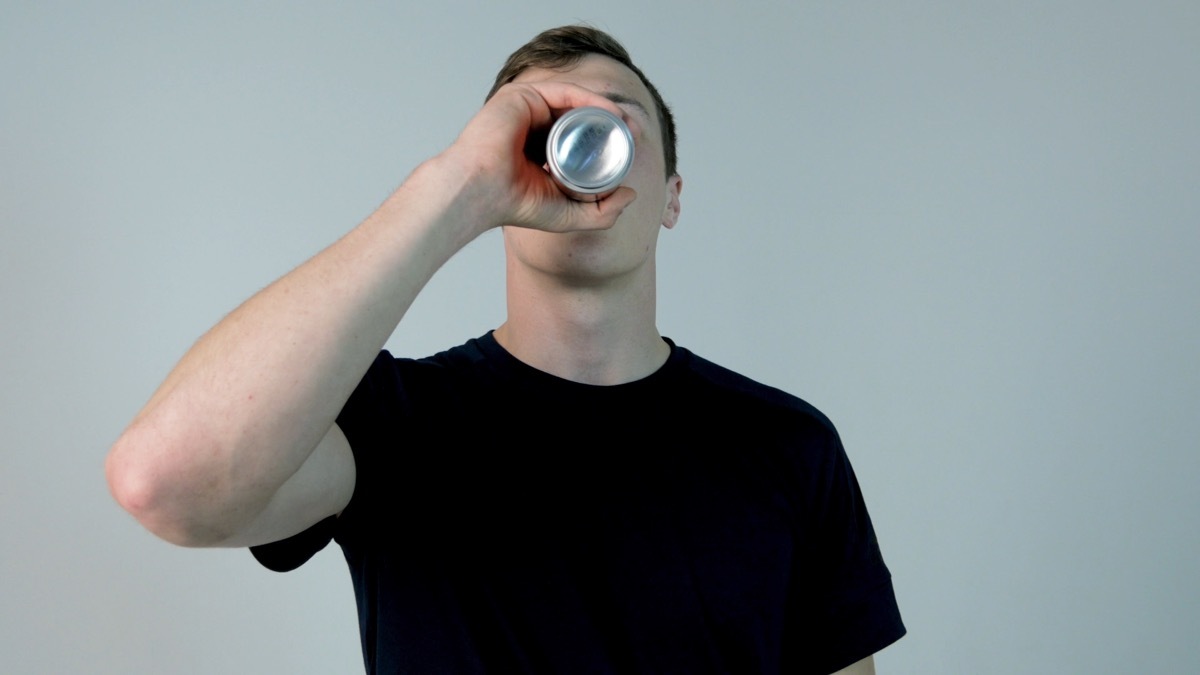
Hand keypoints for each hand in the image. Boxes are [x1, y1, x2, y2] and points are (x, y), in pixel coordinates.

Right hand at [440, 81, 637, 234]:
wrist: (481, 193)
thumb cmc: (515, 205)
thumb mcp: (570, 215)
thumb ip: (602, 213)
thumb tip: (631, 195)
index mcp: (539, 150)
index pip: (579, 139)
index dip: (606, 142)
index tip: (632, 148)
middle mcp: (533, 126)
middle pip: (579, 118)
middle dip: (610, 123)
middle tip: (636, 133)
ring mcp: (526, 108)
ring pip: (574, 103)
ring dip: (605, 110)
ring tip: (629, 123)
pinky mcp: (522, 95)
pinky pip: (564, 91)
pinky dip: (590, 100)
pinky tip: (611, 113)